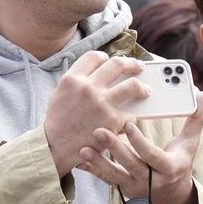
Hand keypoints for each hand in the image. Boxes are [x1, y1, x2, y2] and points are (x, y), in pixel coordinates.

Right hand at [45, 52, 145, 176]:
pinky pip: (132, 114)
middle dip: (132, 64)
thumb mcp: (59, 94)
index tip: (112, 60)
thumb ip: (76, 81)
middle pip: (117, 64)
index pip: (94, 57)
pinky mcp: (113, 120)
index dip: (106, 57)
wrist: (56, 146)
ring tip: (146, 90)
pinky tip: (131, 119)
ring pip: (132, 85)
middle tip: (138, 67)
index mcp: (73, 79)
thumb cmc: (59, 121)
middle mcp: (88, 87)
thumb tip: (95, 72)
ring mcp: (102, 103)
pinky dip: (133, 117)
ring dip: (142, 87)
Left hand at [77, 93, 202, 203]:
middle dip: (115, 148)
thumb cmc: (180, 162)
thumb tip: (200, 94)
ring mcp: (136, 186)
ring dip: (99, 162)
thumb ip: (195, 120)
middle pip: (132, 164)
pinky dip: (93, 171)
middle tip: (99, 131)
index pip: (153, 155)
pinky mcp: (124, 189)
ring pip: (115, 175)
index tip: (128, 124)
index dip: (140, 142)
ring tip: (85, 148)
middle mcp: (152, 181)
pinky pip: (106, 181)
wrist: (172, 194)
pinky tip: (80, 162)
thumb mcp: (190, 144)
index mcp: (170, 168)